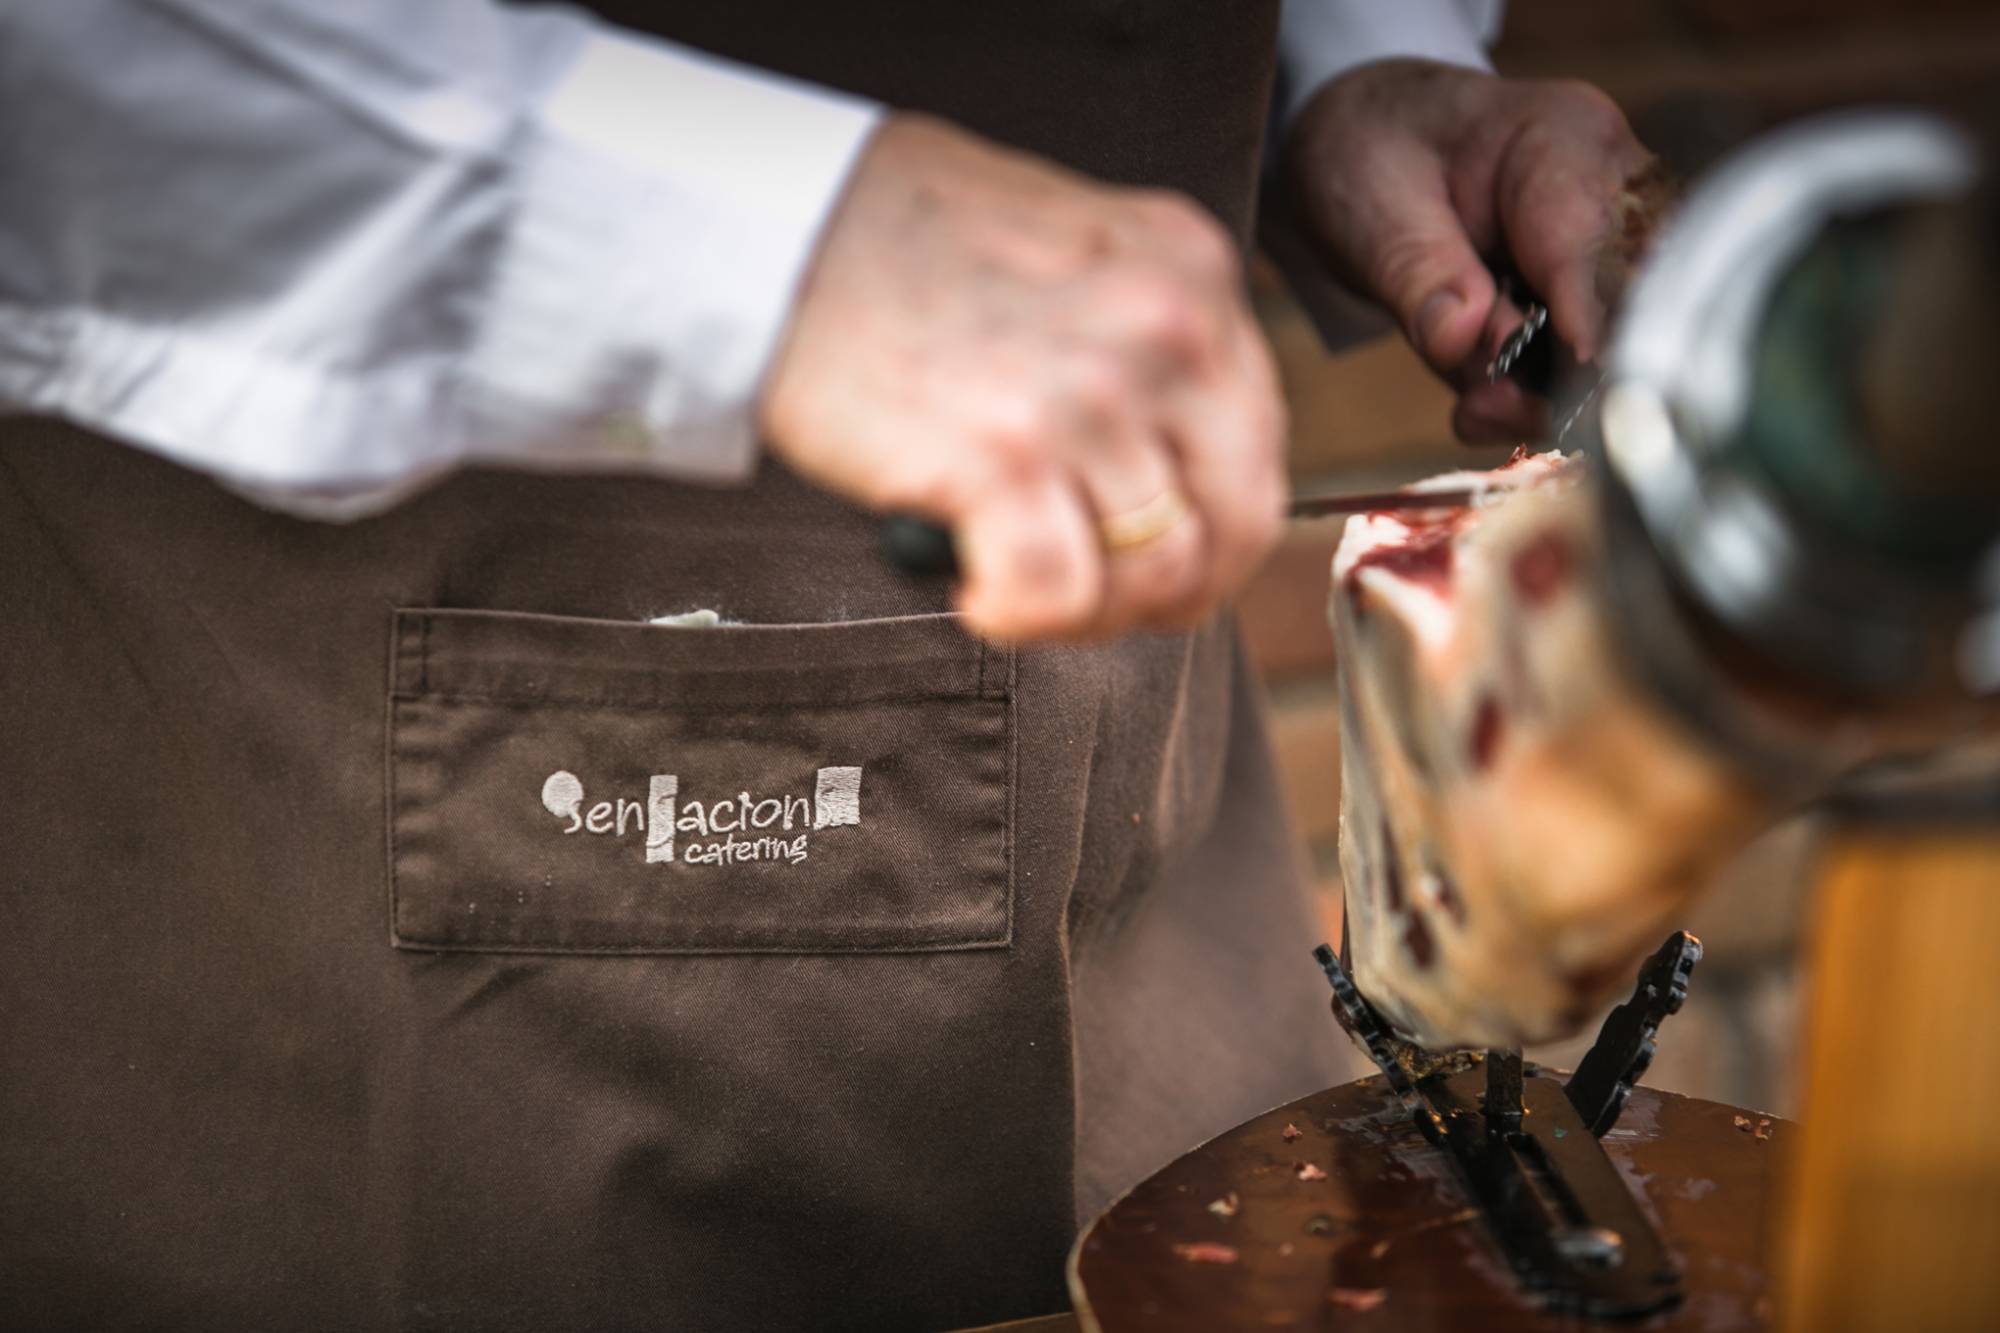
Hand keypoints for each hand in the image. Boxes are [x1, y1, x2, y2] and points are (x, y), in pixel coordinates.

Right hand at [759, 114, 1287, 641]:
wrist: (775, 230)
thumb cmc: (904, 247)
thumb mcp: (1075, 252)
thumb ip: (1144, 344)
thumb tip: (1175, 472)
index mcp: (1190, 270)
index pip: (1259, 447)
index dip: (1207, 524)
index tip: (1142, 543)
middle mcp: (1163, 327)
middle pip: (1235, 525)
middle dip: (1169, 588)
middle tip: (1096, 595)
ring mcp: (1088, 392)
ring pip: (1156, 576)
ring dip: (1090, 611)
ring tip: (1018, 579)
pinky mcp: (1003, 456)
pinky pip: (1058, 597)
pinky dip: (1019, 619)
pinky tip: (975, 587)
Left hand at [1281, 60, 1663, 441]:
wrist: (1365, 145)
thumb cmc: (1372, 150)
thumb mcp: (1372, 203)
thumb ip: (1419, 272)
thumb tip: (1461, 336)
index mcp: (1567, 139)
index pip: (1593, 236)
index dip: (1587, 312)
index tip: (1578, 368)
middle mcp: (1609, 191)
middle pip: (1627, 298)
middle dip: (1564, 372)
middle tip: (1487, 405)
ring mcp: (1604, 249)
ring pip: (1610, 343)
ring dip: (1543, 395)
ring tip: (1475, 409)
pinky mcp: (1581, 300)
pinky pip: (1574, 365)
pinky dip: (1527, 397)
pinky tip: (1478, 406)